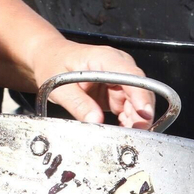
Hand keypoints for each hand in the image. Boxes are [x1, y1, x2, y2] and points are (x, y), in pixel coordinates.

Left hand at [29, 39, 154, 128]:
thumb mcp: (59, 85)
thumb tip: (96, 120)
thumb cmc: (53, 64)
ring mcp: (120, 80)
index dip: (141, 95)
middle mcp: (118, 66)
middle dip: (141, 114)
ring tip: (125, 135)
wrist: (49, 58)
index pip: (131, 75)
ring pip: (138, 102)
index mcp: (105, 58)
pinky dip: (129, 121)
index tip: (144, 114)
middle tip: (134, 134)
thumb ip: (77, 103)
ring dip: (135, 120)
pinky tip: (122, 131)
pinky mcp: (117, 93)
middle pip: (140, 90)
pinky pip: (130, 109)